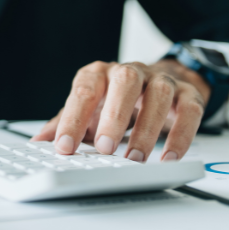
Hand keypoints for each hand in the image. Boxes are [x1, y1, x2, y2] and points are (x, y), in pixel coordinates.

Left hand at [33, 60, 210, 162]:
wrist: (160, 79)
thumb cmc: (116, 97)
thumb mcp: (88, 108)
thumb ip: (65, 122)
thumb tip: (39, 142)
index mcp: (100, 74)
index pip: (84, 90)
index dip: (73, 119)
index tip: (64, 146)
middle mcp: (131, 72)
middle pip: (125, 82)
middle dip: (114, 116)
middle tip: (105, 148)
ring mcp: (161, 81)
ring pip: (159, 95)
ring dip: (147, 129)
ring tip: (135, 158)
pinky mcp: (188, 94)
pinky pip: (189, 111)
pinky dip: (181, 135)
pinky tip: (169, 157)